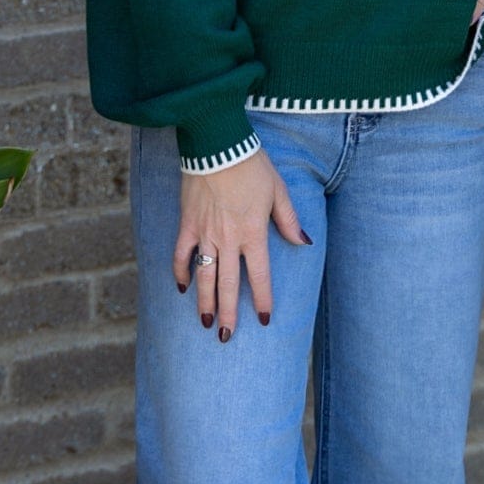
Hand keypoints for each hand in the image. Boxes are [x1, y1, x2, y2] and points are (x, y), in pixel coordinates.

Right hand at [173, 149, 308, 339]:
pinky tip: (182, 288)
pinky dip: (180, 272)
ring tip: (206, 323)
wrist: (218, 144)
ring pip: (204, 276)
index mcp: (253, 232)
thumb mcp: (278, 190)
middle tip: (227, 338)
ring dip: (205, 302)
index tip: (265, 320)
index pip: (260, 275)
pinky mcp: (187, 224)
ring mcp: (205, 233)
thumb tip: (302, 242)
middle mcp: (228, 239)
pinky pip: (181, 254)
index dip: (263, 300)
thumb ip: (288, 220)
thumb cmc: (252, 165)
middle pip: (229, 285)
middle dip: (229, 314)